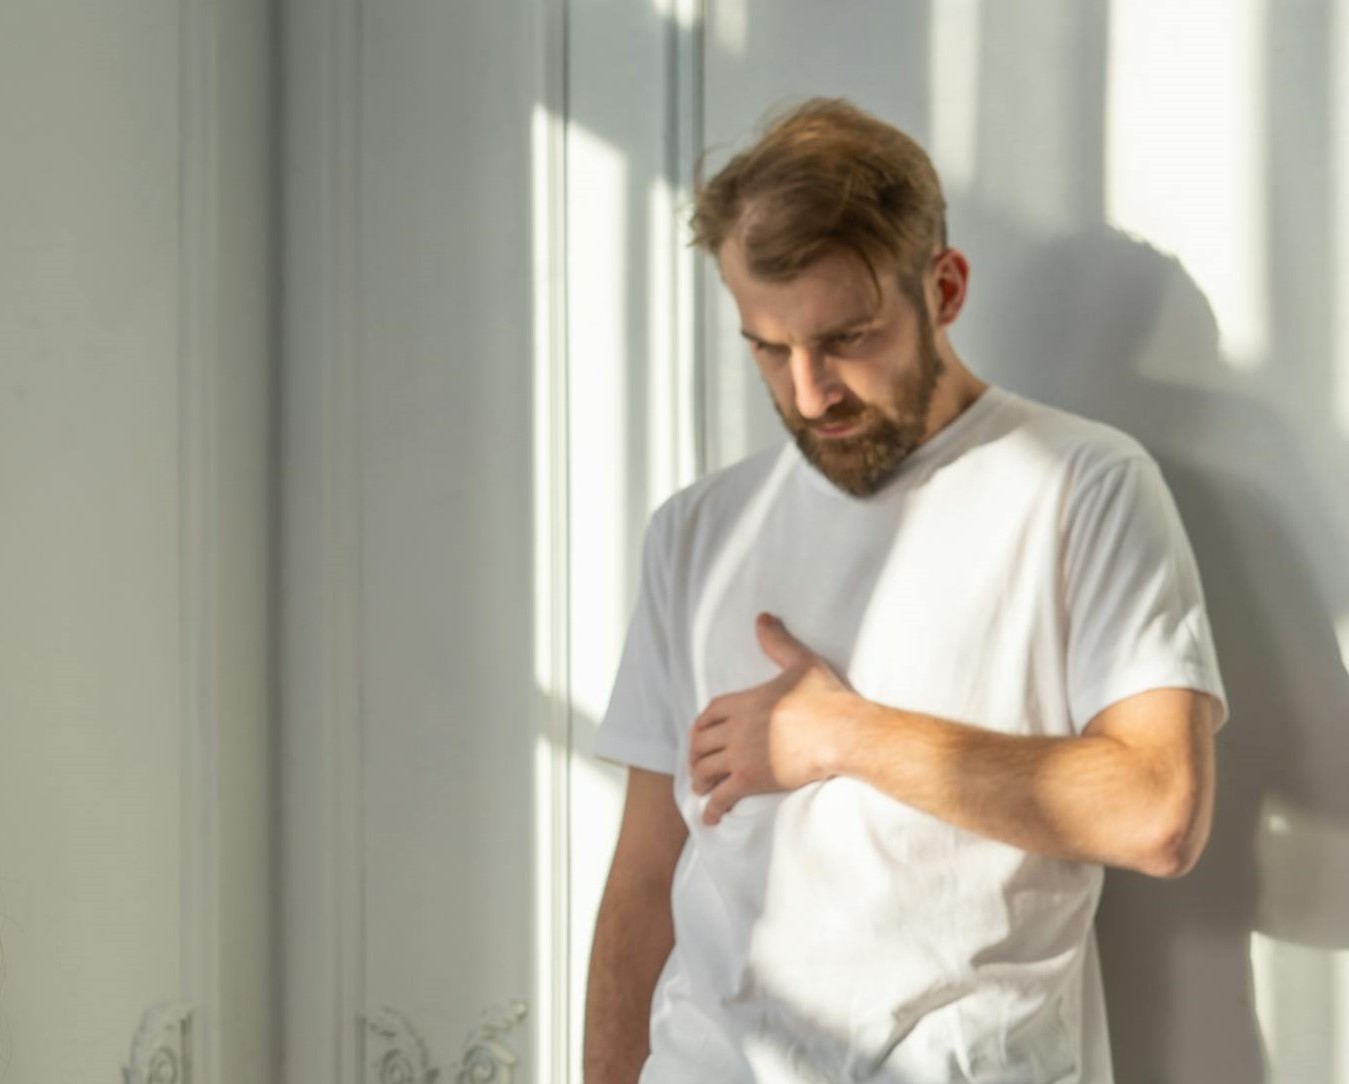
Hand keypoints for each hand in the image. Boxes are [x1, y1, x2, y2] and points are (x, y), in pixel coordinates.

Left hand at [688, 613, 857, 824]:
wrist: (842, 733)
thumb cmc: (826, 698)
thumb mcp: (800, 662)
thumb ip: (777, 641)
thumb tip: (763, 617)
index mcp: (744, 701)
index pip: (709, 714)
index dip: (700, 727)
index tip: (699, 736)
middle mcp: (736, 728)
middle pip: (702, 743)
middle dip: (695, 755)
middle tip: (697, 765)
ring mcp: (742, 755)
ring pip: (706, 769)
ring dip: (699, 780)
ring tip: (701, 789)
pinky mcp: (752, 779)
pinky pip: (723, 796)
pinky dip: (712, 808)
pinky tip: (710, 817)